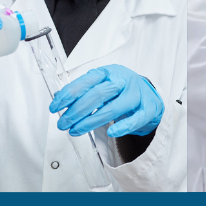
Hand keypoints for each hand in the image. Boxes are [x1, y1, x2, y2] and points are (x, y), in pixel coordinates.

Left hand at [50, 64, 164, 136]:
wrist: (150, 95)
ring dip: (92, 122)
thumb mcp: (102, 85)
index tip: (54, 107)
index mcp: (108, 73)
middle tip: (63, 124)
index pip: (85, 82)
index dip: (68, 95)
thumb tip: (59, 98)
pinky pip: (135, 119)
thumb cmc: (121, 90)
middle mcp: (123, 81)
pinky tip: (111, 132)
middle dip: (77, 111)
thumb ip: (83, 90)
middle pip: (97, 95)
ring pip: (113, 108)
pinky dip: (122, 127)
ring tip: (76, 131)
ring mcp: (137, 94)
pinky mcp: (149, 108)